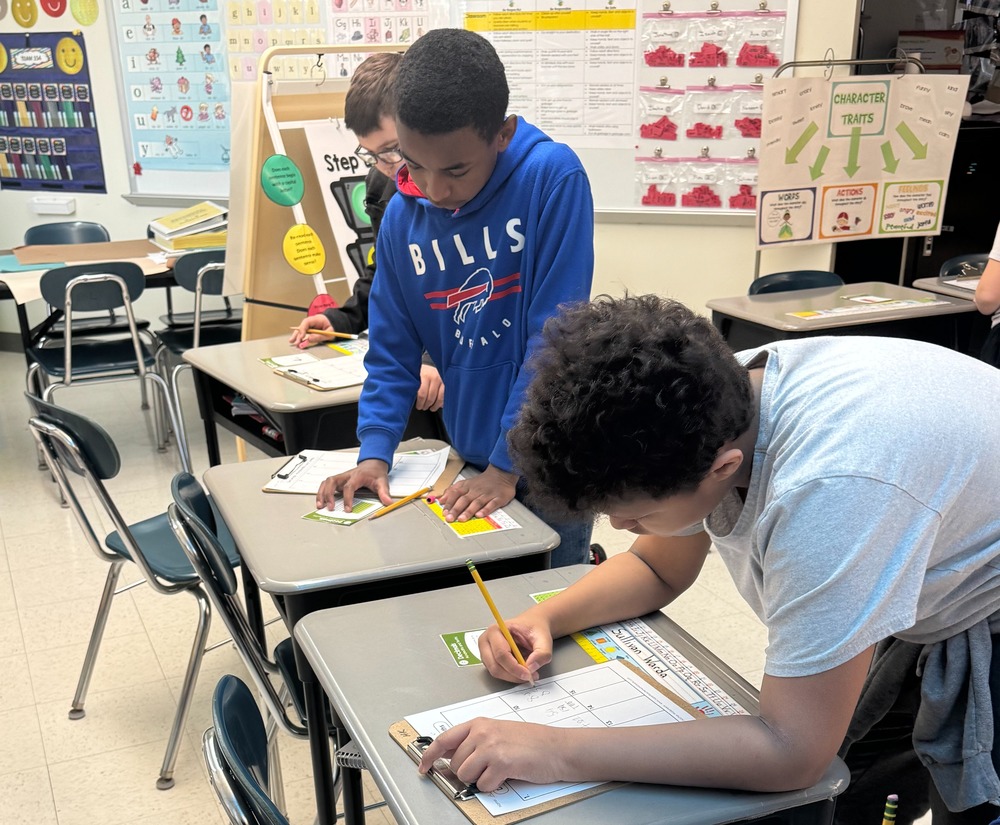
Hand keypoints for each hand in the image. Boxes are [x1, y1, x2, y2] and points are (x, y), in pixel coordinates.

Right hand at [289, 314, 333, 348]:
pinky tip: (296, 341)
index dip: (303, 329)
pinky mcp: (309, 330)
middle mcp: (311, 322)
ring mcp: (309, 325)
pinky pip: (303, 333)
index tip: (302, 337)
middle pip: (302, 327)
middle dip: (298, 335)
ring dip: (296, 336)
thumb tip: (309, 339)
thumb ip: (320, 336)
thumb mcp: (329, 333)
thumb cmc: (332, 326)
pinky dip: (299, 337)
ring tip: (292, 341)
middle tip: (296, 342)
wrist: (334, 323)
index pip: (306, 322)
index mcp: (316, 319)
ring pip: (301, 330)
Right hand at [316, 459, 389, 510]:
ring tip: (321, 506)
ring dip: (322, 493)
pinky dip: (321, 492)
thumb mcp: (382, 482)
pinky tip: (321, 502)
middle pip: (332, 482)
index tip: (348, 509)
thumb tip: (388, 502)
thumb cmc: (375, 472)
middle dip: (329, 495)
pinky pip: (326, 484)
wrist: (372, 464)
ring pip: (326, 482)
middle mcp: (346, 476)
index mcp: (357, 476)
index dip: (347, 498)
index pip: (349, 487)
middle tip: (330, 508)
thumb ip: (384, 493)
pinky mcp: (338, 481)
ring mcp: (341, 478)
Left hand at [415, 365, 444, 411]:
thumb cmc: (424, 369)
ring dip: (435, 406)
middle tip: (423, 408)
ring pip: (439, 398)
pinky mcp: (448, 382)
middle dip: (426, 405)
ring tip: (431, 408)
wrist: (435, 358)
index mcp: (425, 376)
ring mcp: (443, 380)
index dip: (420, 403)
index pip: (422, 394)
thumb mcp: (418, 374)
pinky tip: (439, 405)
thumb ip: (417, 384)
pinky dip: (443, 402)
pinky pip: (446, 395)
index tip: (418, 406)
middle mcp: (435, 378)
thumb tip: (414, 398)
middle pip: (430, 398)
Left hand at [418, 718, 568, 791]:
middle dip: (466, 772)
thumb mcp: (498, 732)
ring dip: (479, 779)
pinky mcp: (501, 763)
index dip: (430, 755)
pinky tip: (506, 775)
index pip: (444, 739)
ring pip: (465, 775)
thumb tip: (450, 756)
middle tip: (486, 769)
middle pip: (455, 763)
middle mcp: (482, 733)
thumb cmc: (531, 741)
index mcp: (479, 724)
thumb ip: (475, 740)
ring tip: (497, 770)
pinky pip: (482, 785)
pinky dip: (492, 786)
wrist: (556, 747)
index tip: (423, 766)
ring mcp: (491, 747)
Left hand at [436, 465, 516, 522]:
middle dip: (456, 509)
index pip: (456, 494)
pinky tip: (480, 515)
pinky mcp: (498, 498)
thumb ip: (453, 491)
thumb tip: (441, 500)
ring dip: (469, 511)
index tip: (444, 512)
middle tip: (449, 518)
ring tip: (462, 519)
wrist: (502, 473)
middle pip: (464, 500)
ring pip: (477, 503)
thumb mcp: (466, 483)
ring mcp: (487, 494)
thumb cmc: (482, 481)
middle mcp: (476, 490)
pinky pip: (492, 504)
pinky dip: (486, 509)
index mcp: (467, 486)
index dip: (449, 503)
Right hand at [478, 616, 552, 683]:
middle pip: (495, 666)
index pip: (501, 653)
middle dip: (513, 674)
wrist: (532, 625)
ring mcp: (486, 651)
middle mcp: (487, 640)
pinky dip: (510, 675)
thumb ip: (541, 653)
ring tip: (527, 672)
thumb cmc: (532, 628)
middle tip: (529, 676)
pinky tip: (521, 670)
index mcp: (496, 630)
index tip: (528, 673)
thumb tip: (532, 667)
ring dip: (512, 676)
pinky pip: (498, 673)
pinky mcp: (489, 659)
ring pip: (495, 672)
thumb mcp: (543, 638)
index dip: (514, 667)